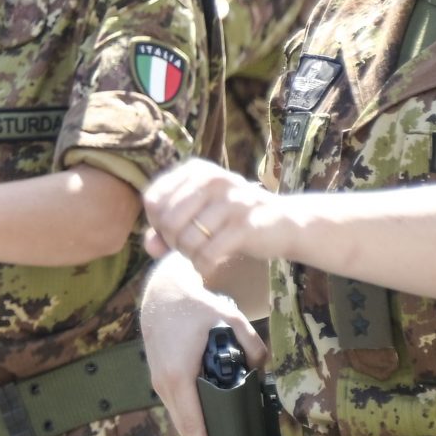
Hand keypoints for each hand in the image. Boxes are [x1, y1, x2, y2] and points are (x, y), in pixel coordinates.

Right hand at [139, 251, 266, 435]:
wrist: (161, 292)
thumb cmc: (194, 305)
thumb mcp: (229, 318)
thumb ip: (251, 345)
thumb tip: (263, 367)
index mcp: (179, 376)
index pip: (195, 426)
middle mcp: (167, 386)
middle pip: (187, 433)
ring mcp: (163, 385)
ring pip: (184, 424)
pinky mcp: (165, 381)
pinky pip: (182, 413)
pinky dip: (192, 432)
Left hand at [142, 158, 294, 273]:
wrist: (285, 223)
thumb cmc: (232, 219)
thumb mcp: (198, 215)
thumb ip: (167, 229)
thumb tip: (150, 247)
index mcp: (196, 170)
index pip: (153, 199)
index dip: (156, 222)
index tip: (173, 231)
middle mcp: (212, 180)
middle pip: (167, 221)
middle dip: (172, 242)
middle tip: (189, 247)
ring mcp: (231, 201)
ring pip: (186, 239)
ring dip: (189, 255)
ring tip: (201, 254)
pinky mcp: (245, 225)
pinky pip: (207, 254)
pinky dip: (202, 265)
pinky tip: (209, 264)